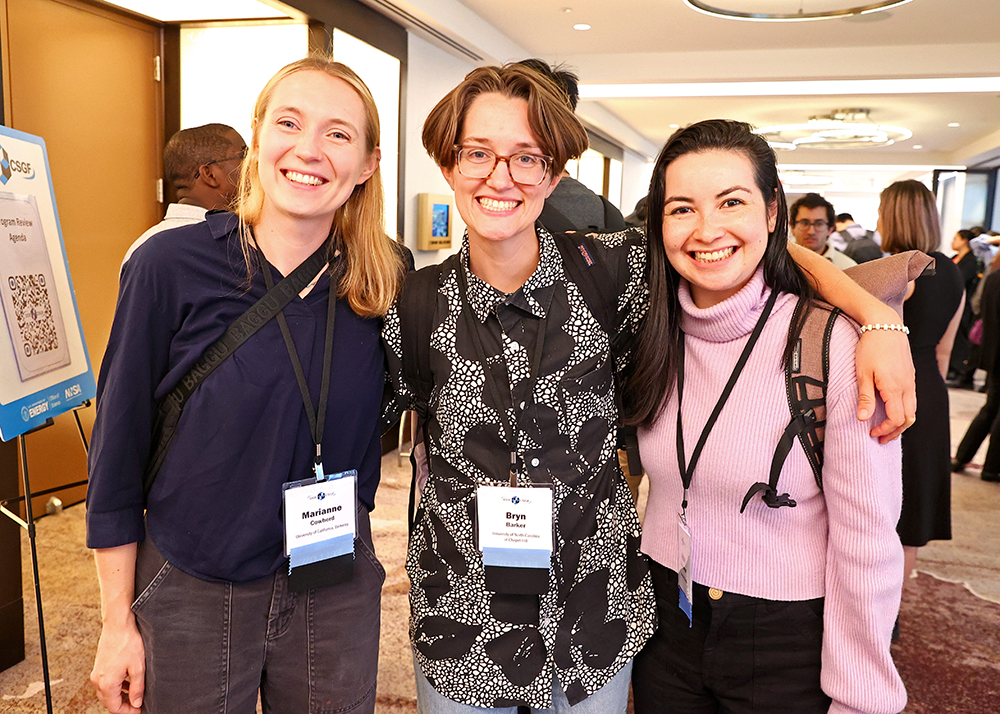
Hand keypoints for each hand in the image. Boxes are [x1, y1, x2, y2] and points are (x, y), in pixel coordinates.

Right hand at [91, 619, 144, 713]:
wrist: (118, 625)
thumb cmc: (128, 642)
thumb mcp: (138, 667)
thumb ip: (137, 688)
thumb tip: (136, 703)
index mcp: (107, 683)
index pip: (114, 708)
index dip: (127, 712)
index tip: (139, 709)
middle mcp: (98, 680)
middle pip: (108, 702)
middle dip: (123, 706)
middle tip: (137, 704)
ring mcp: (97, 673)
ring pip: (106, 693)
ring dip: (119, 697)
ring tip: (134, 694)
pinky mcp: (99, 666)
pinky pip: (105, 683)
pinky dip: (115, 687)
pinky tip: (127, 682)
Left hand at [856, 328, 915, 442]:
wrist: (885, 326)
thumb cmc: (871, 348)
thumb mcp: (863, 373)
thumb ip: (865, 397)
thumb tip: (863, 419)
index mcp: (895, 388)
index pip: (896, 419)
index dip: (885, 430)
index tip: (872, 433)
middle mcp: (907, 387)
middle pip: (909, 418)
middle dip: (895, 431)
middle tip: (881, 438)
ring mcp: (911, 381)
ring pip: (913, 409)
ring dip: (901, 422)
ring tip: (886, 428)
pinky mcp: (911, 376)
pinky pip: (911, 399)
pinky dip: (903, 410)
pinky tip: (891, 410)